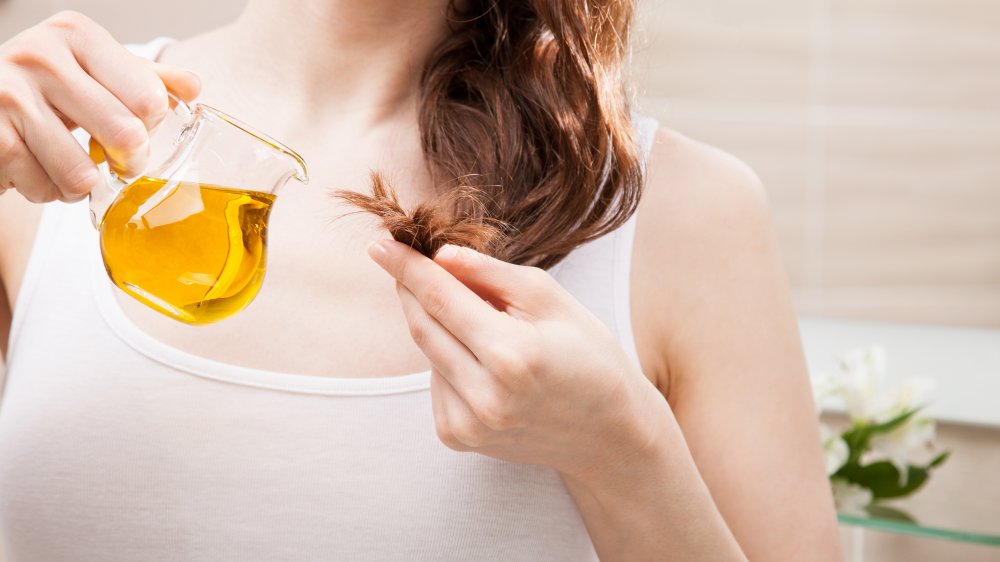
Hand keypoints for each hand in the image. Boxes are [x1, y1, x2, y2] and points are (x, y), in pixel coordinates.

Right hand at [0, 11, 200, 202]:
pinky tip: (41, 171)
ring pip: (82, 172)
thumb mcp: (95, 72)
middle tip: (120, 163)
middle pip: (124, 134)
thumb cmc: (46, 90)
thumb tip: (193, 87)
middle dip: (130, 163)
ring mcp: (9, 95)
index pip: (149, 98)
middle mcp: (40, 56)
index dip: (152, 127)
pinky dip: (50, 192)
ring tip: (72, 167)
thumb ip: (145, 79)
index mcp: (77, 35)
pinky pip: (45, 187)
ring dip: (84, 184)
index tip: (138, 128)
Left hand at [368, 240, 666, 480]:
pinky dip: (448, 360)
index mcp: (511, 354)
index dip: (406, 267)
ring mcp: (468, 423)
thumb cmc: (589, 355)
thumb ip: (491, 274)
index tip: (379, 244)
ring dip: (439, 325)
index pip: (440, 298)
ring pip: (427, 352)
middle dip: (411, 288)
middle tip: (410, 261)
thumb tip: (439, 257)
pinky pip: (435, 381)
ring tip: (486, 326)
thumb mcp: (551, 299)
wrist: (608, 432)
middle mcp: (484, 394)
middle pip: (423, 325)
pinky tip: (484, 363)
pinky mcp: (458, 437)